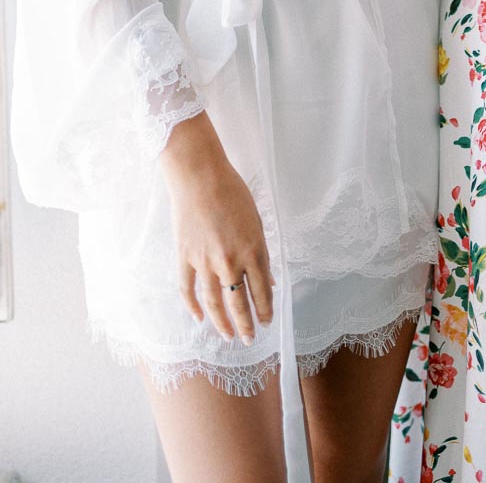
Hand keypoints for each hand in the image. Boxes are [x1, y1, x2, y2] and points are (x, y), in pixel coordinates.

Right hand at [161, 114, 274, 343]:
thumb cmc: (232, 193)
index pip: (262, 290)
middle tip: (250, 339)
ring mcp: (205, 262)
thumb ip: (262, 253)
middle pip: (239, 303)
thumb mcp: (256, 221)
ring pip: (214, 302)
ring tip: (229, 336)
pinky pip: (188, 289)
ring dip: (222, 323)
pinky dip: (193, 306)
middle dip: (247, 324)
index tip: (267, 321)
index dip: (265, 309)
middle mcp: (230, 261)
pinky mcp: (185, 257)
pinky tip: (199, 318)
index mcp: (253, 250)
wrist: (199, 177)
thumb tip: (270, 280)